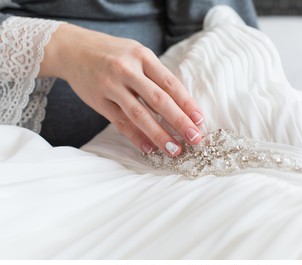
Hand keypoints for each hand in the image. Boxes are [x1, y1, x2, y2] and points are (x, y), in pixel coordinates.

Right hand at [39, 23, 203, 155]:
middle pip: (158, 100)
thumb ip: (155, 74)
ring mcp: (111, 86)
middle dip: (179, 121)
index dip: (187, 103)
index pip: (171, 83)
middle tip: (194, 139)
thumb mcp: (136, 53)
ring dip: (159, 135)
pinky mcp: (98, 101)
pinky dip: (135, 137)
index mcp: (143, 56)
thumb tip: (180, 103)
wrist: (72, 48)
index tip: (200, 121)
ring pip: (139, 114)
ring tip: (174, 150)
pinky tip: (148, 148)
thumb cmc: (112, 53)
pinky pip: (120, 122)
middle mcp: (128, 70)